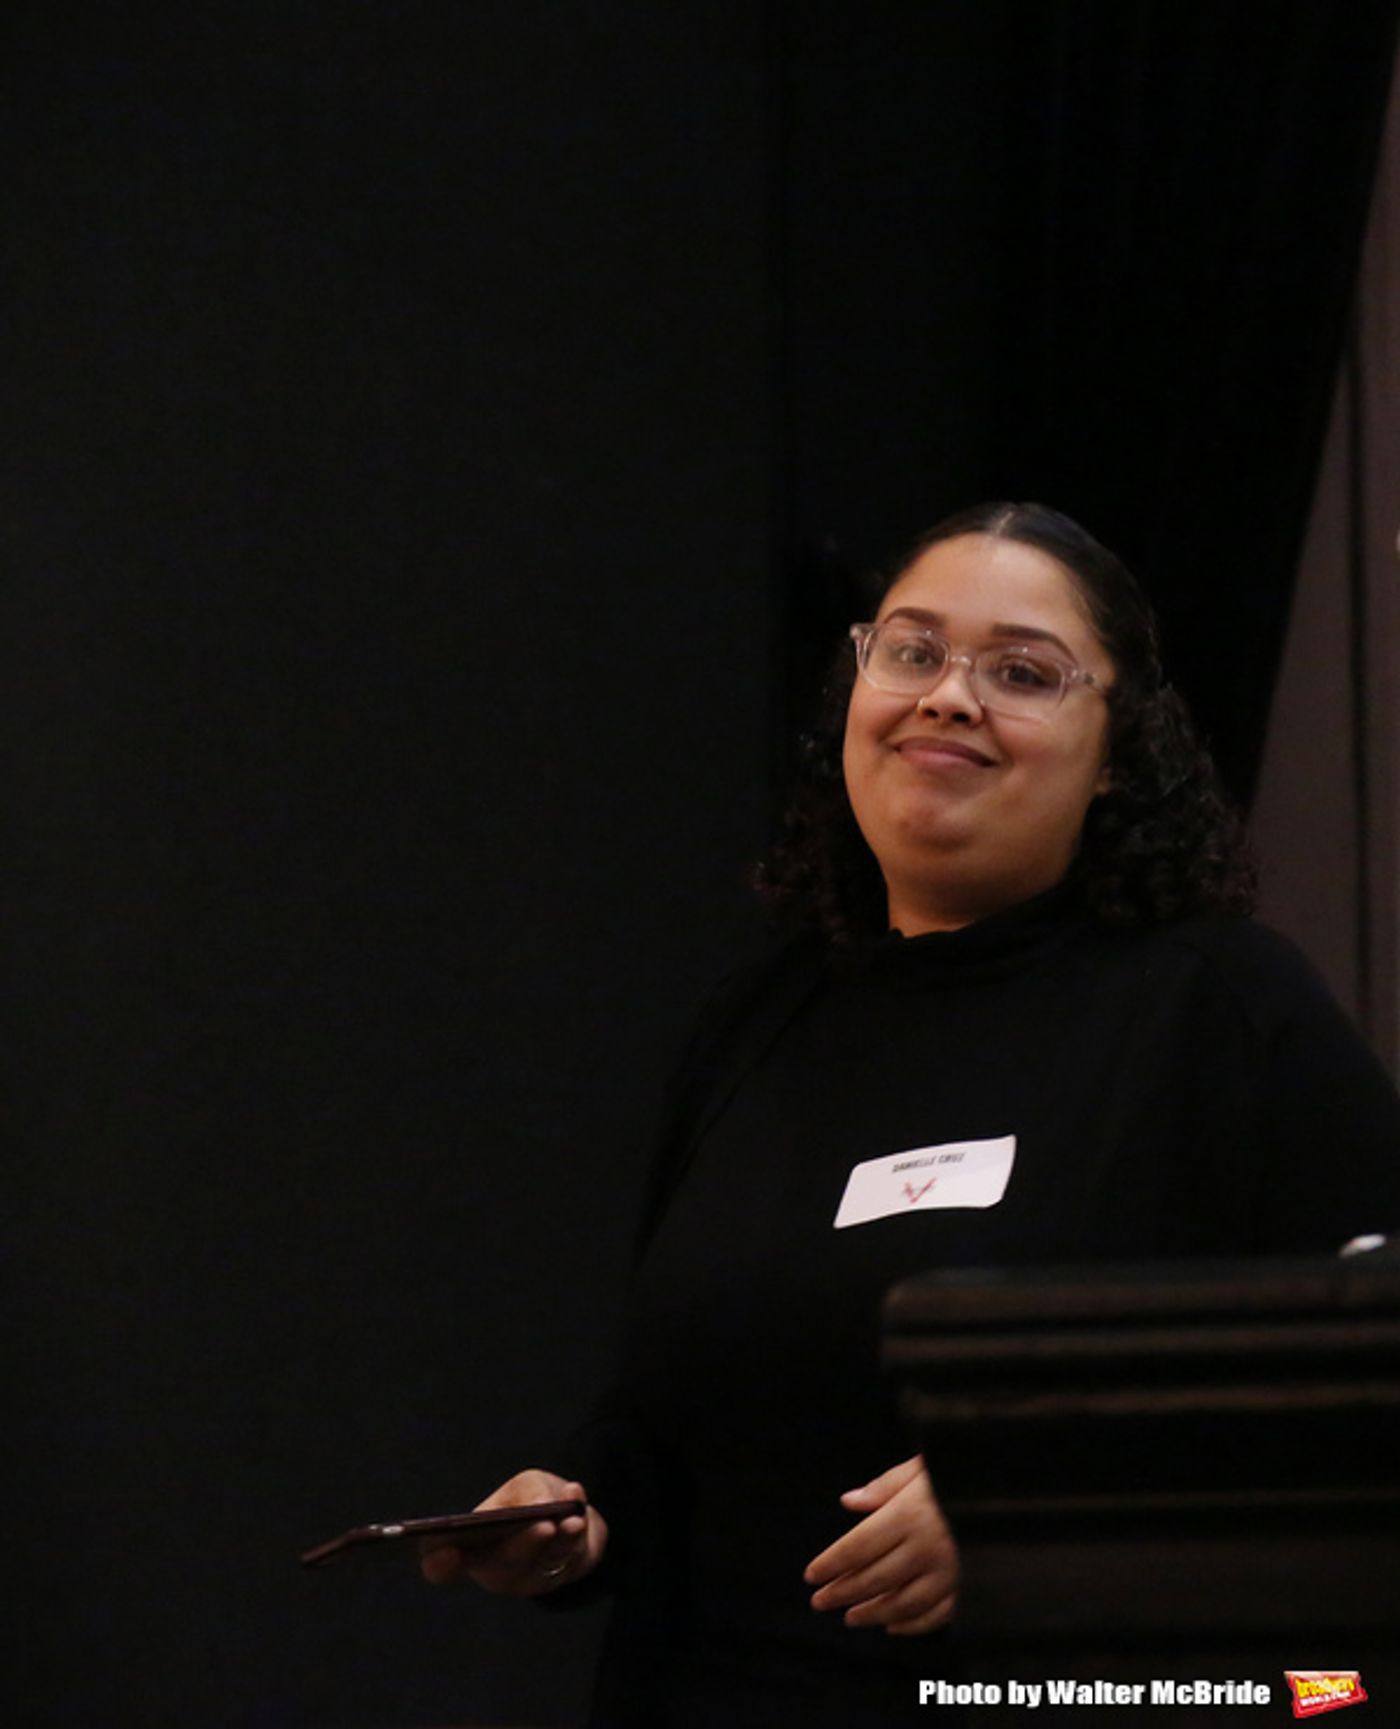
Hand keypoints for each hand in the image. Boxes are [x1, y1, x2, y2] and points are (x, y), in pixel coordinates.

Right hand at [419, 1468, 607, 1596]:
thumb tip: (541, 1505)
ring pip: (542, 1565)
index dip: (439, 1564)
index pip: (442, 1566)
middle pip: (502, 1566)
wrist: (570, 1514)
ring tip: (570, 1521)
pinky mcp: (559, 1580)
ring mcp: (528, 1580)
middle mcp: (494, 1570)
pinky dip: (577, 1536)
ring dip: (559, 1542)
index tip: (445, 1553)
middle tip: (542, 1526)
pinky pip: (568, 1562)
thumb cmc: (533, 1499)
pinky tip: (580, 1517)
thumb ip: (530, 1491)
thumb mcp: (526, 1484)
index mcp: (470, 1546)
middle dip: (524, 1545)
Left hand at [804, 1455, 958, 1635]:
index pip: (858, 1546)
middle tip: (819, 1602)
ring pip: (903, 1603)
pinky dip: (913, 1625)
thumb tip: (849, 1502)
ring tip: (850, 1617)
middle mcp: (929, 1548)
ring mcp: (952, 1573)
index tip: (811, 1575)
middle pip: (875, 1578)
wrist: (1016, 1493)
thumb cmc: (963, 1473)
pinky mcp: (971, 1588)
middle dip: (843, 1592)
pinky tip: (893, 1627)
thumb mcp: (924, 1466)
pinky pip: (937, 1615)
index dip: (832, 1563)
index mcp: (911, 1514)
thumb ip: (885, 1485)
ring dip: (873, 1613)